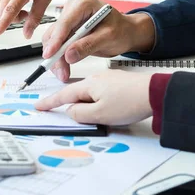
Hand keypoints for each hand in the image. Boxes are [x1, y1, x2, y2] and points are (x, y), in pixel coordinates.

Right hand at [35, 70, 152, 125]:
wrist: (156, 92)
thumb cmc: (130, 101)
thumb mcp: (100, 114)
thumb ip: (80, 114)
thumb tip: (71, 111)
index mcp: (88, 85)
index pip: (63, 95)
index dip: (49, 102)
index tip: (38, 106)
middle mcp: (96, 78)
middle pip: (76, 94)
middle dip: (71, 105)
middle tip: (70, 115)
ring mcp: (108, 79)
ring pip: (90, 95)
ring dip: (88, 105)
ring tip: (98, 117)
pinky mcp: (118, 83)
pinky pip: (101, 94)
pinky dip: (99, 102)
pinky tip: (108, 109)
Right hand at [42, 0, 154, 80]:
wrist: (126, 33)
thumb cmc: (121, 30)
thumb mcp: (108, 38)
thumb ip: (88, 45)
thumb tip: (68, 55)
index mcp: (84, 3)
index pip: (65, 23)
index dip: (56, 40)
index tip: (50, 54)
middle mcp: (72, 8)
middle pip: (56, 33)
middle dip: (56, 54)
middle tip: (61, 71)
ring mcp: (68, 18)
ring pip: (53, 40)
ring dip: (56, 58)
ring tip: (63, 73)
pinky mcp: (66, 29)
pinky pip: (56, 44)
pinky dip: (58, 57)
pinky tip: (63, 67)